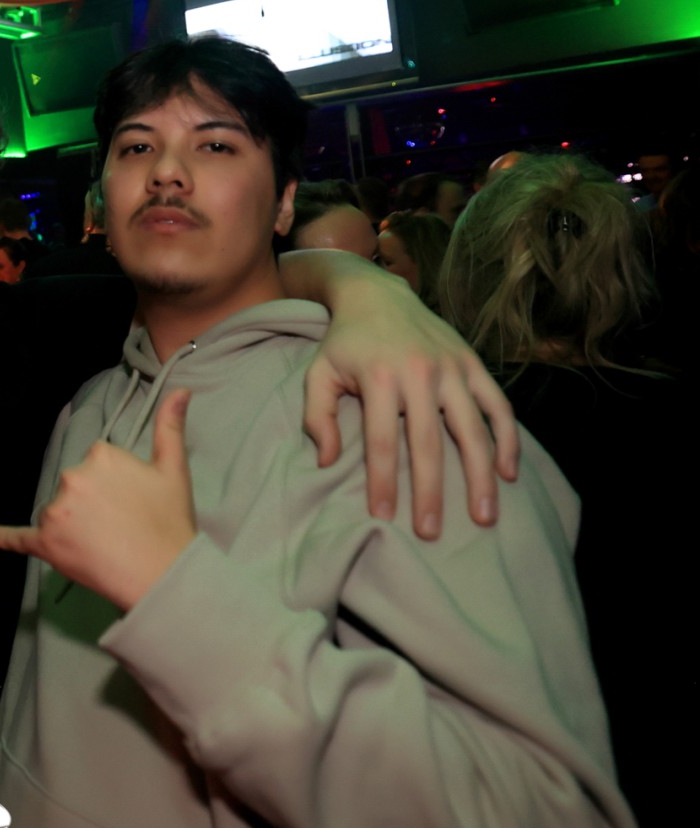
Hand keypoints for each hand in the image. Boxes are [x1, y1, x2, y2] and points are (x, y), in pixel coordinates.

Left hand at [0, 389, 195, 611]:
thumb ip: (170, 426)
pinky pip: (21, 538)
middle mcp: (72, 477)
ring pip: (56, 512)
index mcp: (100, 455)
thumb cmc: (169, 522)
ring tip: (103, 544)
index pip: (96, 464)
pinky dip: (5, 537)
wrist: (164, 573)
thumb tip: (180, 389)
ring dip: (71, 525)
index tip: (130, 503)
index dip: (114, 486)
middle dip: (91, 504)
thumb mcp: (174, 469)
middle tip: (120, 526)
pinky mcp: (46, 544)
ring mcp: (56, 511)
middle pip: (74, 487)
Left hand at [305, 272, 518, 538]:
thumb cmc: (344, 344)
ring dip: (480, 476)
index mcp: (379, 378)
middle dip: (430, 492)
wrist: (376, 295)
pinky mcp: (473, 363)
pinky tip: (508, 473)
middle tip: (431, 532)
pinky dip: (508, 439)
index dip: (383, 482)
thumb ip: (318, 416)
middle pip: (428, 444)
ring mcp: (452, 368)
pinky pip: (498, 406)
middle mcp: (420, 373)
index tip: (384, 517)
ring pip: (472, 430)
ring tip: (484, 516)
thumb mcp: (318, 374)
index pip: (381, 443)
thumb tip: (327, 461)